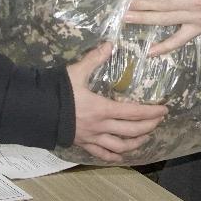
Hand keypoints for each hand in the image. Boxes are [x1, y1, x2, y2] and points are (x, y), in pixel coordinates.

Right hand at [66, 43, 167, 161]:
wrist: (36, 111)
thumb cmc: (58, 91)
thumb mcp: (76, 72)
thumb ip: (94, 58)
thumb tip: (110, 44)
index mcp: (102, 108)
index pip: (133, 112)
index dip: (151, 112)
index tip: (164, 110)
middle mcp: (101, 126)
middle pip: (131, 130)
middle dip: (148, 127)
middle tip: (158, 121)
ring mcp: (92, 137)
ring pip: (119, 146)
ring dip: (135, 143)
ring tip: (145, 138)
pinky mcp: (83, 144)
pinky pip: (102, 154)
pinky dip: (114, 156)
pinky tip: (121, 156)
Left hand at [123, 0, 200, 56]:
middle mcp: (197, 2)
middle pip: (163, 2)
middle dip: (142, 2)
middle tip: (123, 2)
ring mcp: (197, 18)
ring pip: (166, 20)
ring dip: (145, 19)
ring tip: (127, 18)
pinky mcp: (199, 29)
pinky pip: (179, 40)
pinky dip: (164, 47)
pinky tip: (149, 52)